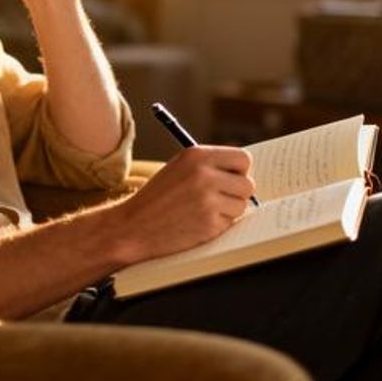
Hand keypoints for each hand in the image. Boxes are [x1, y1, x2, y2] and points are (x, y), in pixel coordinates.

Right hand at [116, 146, 255, 263]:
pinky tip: (197, 223)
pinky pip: (230, 223)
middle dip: (237, 193)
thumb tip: (242, 172)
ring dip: (228, 211)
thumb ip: (208, 165)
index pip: (242, 158)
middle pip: (247, 184)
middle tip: (220, 198)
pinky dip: (218, 225)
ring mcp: (207, 200)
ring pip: (242, 205)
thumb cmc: (157, 197)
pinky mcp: (209, 223)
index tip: (232, 178)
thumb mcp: (179, 168)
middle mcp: (203, 174)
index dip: (240, 171)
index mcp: (196, 155)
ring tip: (203, 211)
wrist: (134, 225)